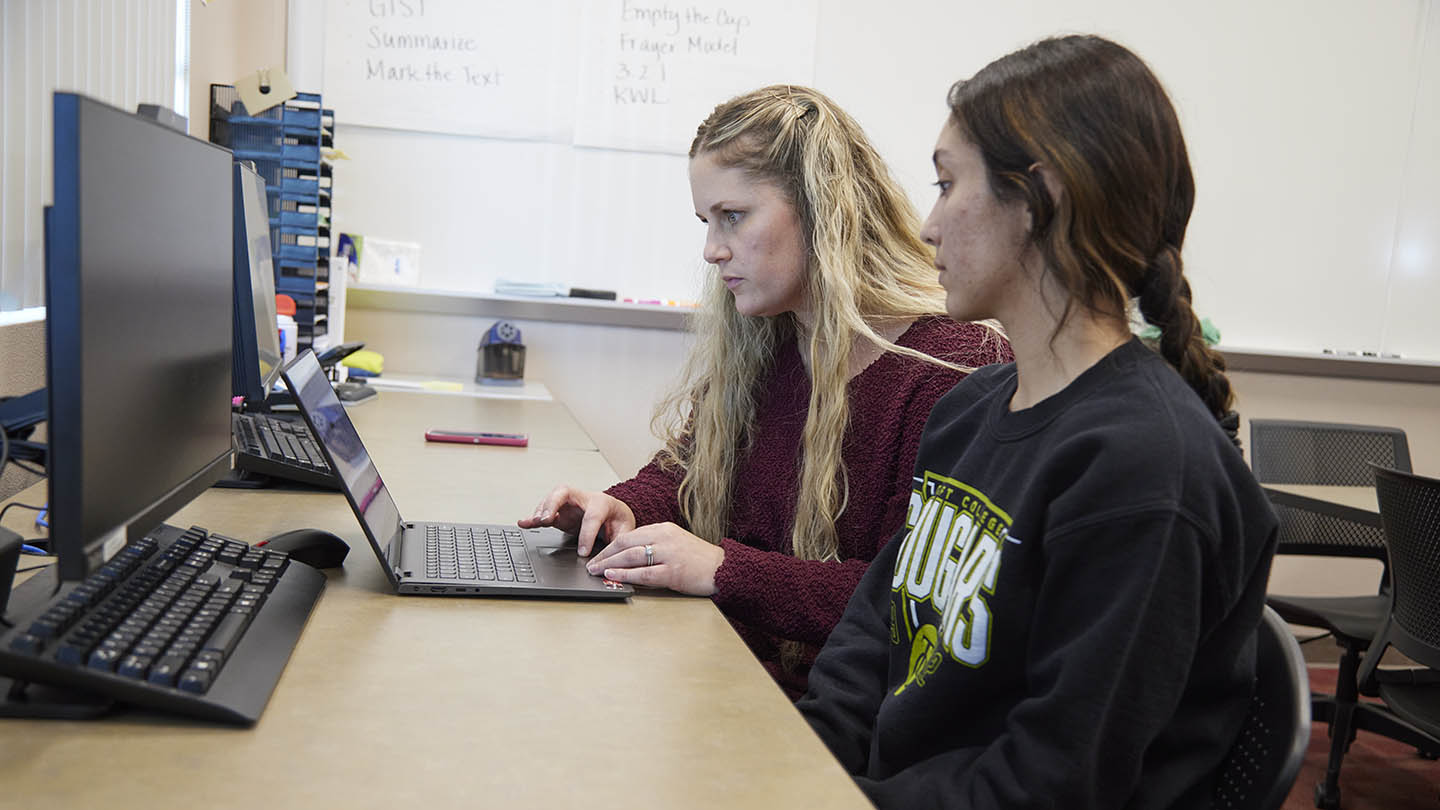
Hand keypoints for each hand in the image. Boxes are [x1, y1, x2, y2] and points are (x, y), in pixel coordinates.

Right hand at [517, 485, 635, 556]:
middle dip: (554, 503)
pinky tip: (523, 522)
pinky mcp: (559, 512)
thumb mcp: (625, 530)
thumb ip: (618, 542)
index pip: (592, 516)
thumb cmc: (618, 520)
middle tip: (548, 519)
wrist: (615, 512)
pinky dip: (533, 517)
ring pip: (552, 498)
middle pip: (565, 492)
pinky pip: (544, 511)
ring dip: (542, 509)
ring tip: (536, 521)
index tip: (583, 552)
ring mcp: (569, 503)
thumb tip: (612, 558)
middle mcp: (583, 499)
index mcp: (602, 503)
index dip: (587, 534)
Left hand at [586, 522, 723, 595]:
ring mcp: (668, 554)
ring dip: (609, 564)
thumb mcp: (675, 543)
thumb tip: (627, 556)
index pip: (629, 534)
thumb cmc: (699, 559)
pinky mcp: (673, 571)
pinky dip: (625, 575)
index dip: (610, 546)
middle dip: (605, 555)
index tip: (598, 554)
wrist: (723, 568)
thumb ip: (654, 545)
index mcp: (663, 529)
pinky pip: (643, 573)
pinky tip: (613, 576)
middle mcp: (664, 538)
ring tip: (595, 571)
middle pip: (625, 543)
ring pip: (631, 557)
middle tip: (590, 564)